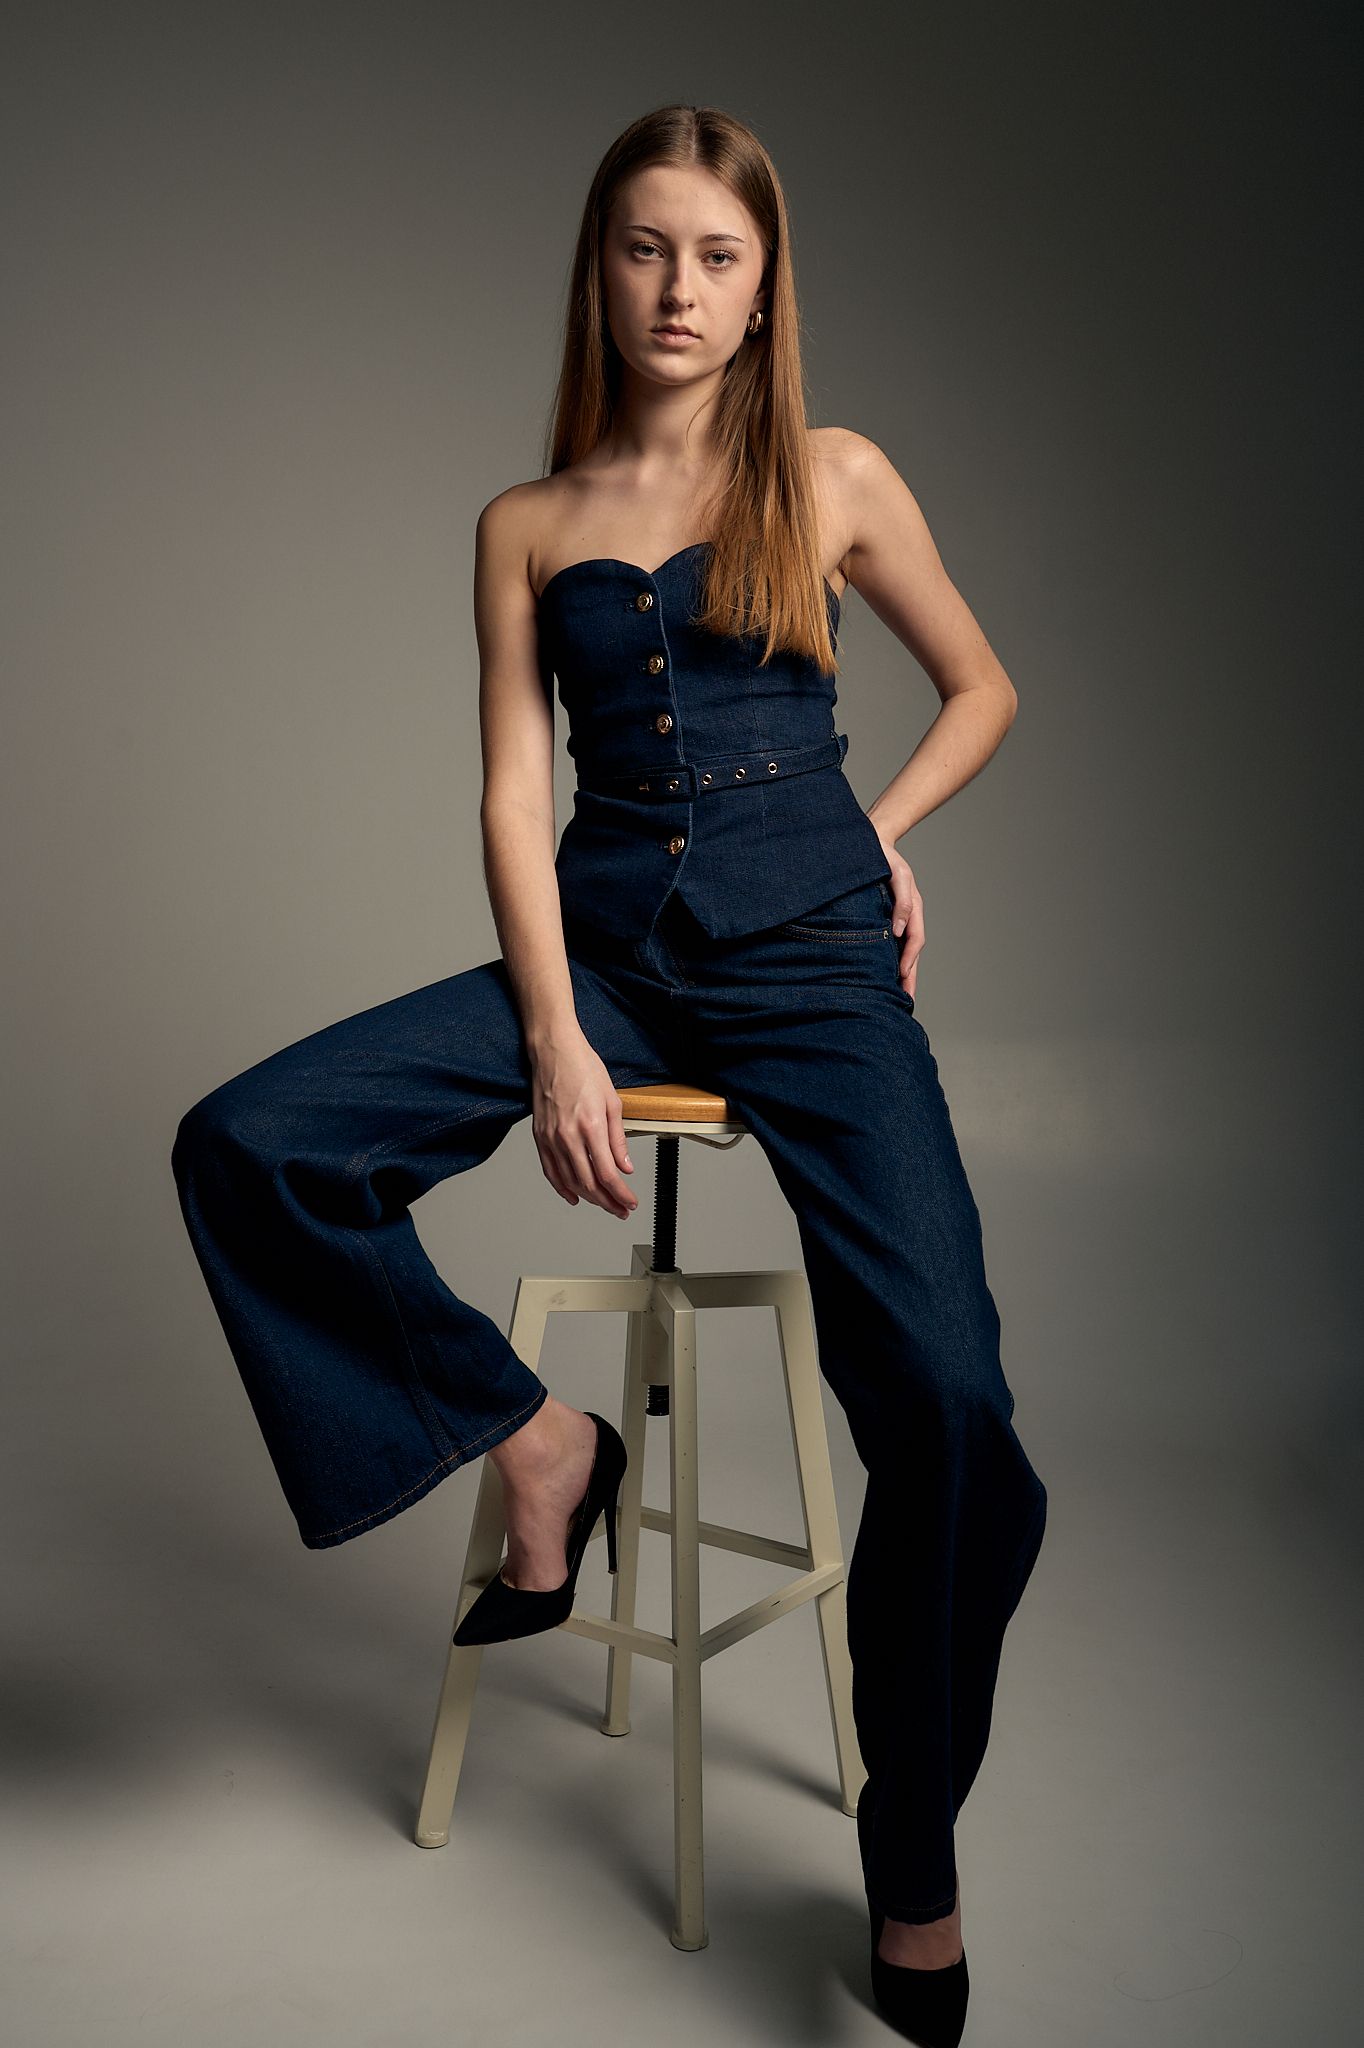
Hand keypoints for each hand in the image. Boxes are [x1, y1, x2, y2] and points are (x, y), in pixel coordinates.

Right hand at [529, 1034, 638, 1218]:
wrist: (554, 1051)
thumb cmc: (583, 1068)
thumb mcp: (613, 1101)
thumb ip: (618, 1139)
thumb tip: (625, 1166)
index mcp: (591, 1126)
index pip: (608, 1174)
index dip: (621, 1195)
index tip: (630, 1202)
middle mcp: (568, 1136)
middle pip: (589, 1184)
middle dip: (608, 1202)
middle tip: (621, 1210)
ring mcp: (551, 1138)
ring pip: (570, 1181)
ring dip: (589, 1199)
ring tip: (604, 1205)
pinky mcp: (539, 1136)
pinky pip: (550, 1171)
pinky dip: (562, 1188)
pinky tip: (574, 1196)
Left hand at [878, 843, 924, 1000]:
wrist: (869, 843)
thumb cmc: (884, 858)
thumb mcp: (898, 875)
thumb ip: (901, 902)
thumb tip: (897, 931)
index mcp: (912, 907)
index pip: (914, 939)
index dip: (909, 959)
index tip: (902, 977)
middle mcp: (906, 916)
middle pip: (910, 952)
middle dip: (909, 977)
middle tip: (906, 1001)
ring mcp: (895, 919)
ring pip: (900, 951)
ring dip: (900, 973)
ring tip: (897, 996)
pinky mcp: (883, 919)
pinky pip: (888, 944)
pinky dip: (888, 960)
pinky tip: (883, 974)